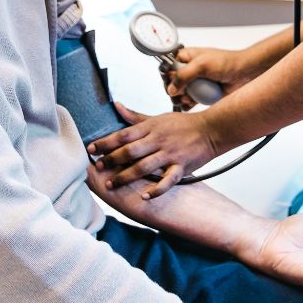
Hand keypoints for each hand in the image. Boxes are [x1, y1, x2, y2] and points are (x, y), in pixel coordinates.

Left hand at [88, 103, 219, 197]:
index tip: (91, 148)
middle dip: (112, 160)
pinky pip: (168, 180)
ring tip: (111, 184)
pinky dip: (156, 189)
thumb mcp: (158, 117)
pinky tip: (144, 196)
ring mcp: (170, 154)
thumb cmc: (183, 124)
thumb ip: (135, 116)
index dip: (106, 142)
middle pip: (131, 151)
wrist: (212, 129)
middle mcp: (158, 140)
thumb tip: (116, 106)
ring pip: (144, 166)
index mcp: (151, 127)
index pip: (124, 134)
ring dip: (126, 176)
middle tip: (97, 167)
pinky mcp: (182, 167)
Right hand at [166, 46, 258, 109]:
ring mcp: (194, 83)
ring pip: (179, 94)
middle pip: (172, 83)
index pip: (168, 68)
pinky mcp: (201, 94)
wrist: (244, 73)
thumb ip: (183, 75)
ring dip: (182, 98)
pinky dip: (188, 104)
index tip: (173, 83)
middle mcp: (188, 70)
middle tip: (183, 91)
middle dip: (175, 90)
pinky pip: (189, 102)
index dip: (168, 77)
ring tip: (189, 98)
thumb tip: (171, 88)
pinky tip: (192, 103)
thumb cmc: (226, 62)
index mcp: (186, 58)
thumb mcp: (201, 65)